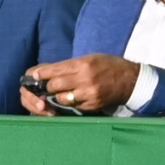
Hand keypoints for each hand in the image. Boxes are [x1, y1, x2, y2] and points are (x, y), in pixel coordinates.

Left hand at [24, 54, 140, 114]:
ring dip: (59, 96)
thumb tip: (48, 71)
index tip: (34, 76)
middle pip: (54, 86)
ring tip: (63, 92)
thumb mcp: (90, 58)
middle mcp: (84, 79)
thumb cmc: (108, 65)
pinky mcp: (92, 105)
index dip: (41, 74)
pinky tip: (75, 98)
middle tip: (49, 85)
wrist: (130, 80)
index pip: (54, 70)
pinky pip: (73, 106)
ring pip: (61, 98)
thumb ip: (70, 65)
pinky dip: (71, 102)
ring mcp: (88, 94)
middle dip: (49, 86)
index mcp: (83, 64)